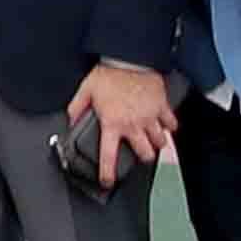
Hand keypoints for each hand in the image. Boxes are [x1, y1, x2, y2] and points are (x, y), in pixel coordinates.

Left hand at [71, 60, 177, 181]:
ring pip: (160, 142)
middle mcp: (133, 125)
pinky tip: (164, 125)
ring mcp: (150, 117)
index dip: (108, 173)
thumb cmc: (109, 73)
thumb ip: (76, 108)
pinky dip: (169, 127)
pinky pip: (172, 124)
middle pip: (144, 154)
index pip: (109, 156)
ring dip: (156, 143)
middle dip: (142, 157)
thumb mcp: (86, 90)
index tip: (107, 182)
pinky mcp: (162, 107)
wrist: (130, 58)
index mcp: (112, 124)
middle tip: (138, 153)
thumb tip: (69, 120)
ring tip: (151, 140)